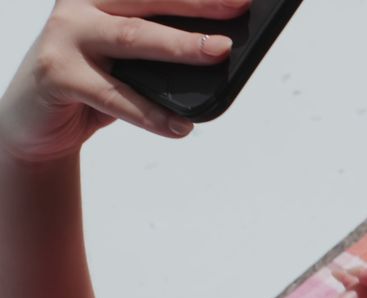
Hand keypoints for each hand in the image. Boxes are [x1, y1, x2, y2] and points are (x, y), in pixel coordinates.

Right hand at [0, 0, 248, 162]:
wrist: (36, 118)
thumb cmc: (94, 80)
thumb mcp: (129, 56)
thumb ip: (161, 46)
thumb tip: (219, 50)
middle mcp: (82, 4)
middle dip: (199, 3)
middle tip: (239, 7)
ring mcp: (66, 35)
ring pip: (133, 37)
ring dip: (181, 45)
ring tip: (220, 51)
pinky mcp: (58, 74)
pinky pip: (115, 96)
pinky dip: (151, 114)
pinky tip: (180, 126)